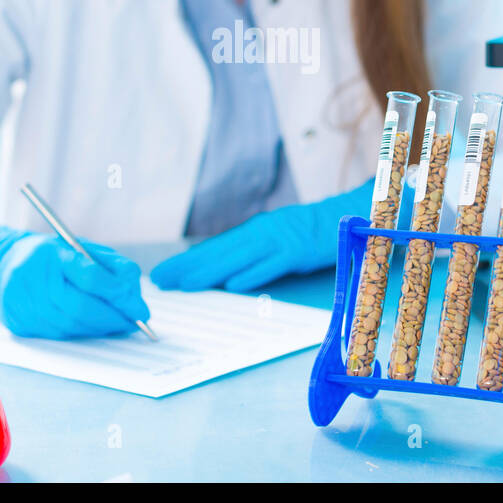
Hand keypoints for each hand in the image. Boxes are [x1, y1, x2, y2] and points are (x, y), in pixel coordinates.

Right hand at [0, 224, 148, 338]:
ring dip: (100, 329)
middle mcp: (34, 277)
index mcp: (53, 253)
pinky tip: (94, 328)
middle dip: (113, 319)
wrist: (7, 264)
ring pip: (71, 325)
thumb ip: (114, 267)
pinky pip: (58, 334)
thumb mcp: (85, 249)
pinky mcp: (19, 322)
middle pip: (80, 307)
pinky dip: (82, 333)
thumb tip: (134, 299)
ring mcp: (22, 302)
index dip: (119, 296)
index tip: (140, 309)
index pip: (91, 276)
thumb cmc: (55, 257)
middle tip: (135, 323)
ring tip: (119, 325)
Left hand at [151, 179, 375, 291]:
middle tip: (162, 280)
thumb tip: (220, 272)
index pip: (213, 248)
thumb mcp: (272, 239)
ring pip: (238, 259)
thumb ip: (248, 253)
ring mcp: (277, 241)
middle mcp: (259, 234)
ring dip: (211, 272)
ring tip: (187, 283)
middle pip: (219, 253)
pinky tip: (234, 284)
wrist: (340, 217)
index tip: (163, 273)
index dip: (186, 261)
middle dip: (188, 267)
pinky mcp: (296, 251)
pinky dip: (253, 274)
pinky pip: (271, 265)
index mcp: (252, 232)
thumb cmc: (303, 233)